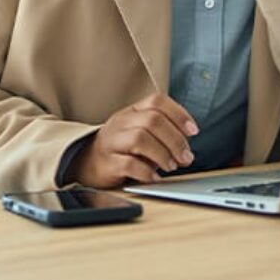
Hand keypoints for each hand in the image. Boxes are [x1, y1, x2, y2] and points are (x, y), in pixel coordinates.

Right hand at [68, 94, 199, 187]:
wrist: (85, 163)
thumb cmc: (121, 149)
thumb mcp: (139, 132)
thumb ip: (162, 135)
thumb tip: (186, 149)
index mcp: (132, 111)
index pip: (157, 101)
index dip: (179, 114)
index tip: (193, 131)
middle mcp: (121, 122)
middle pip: (152, 120)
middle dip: (175, 140)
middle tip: (186, 157)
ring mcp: (112, 141)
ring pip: (140, 138)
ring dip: (162, 154)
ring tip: (171, 166)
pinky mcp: (107, 163)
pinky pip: (128, 164)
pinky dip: (147, 172)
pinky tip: (155, 177)